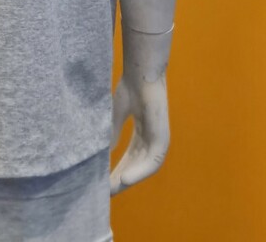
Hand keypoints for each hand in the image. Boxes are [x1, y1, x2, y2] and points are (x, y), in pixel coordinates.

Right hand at [109, 22, 172, 194]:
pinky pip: (152, 161)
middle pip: (136, 166)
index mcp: (141, 133)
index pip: (129, 158)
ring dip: (129, 179)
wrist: (142, 73)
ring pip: (144, 167)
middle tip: (106, 193)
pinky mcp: (162, 138)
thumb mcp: (117, 113)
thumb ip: (113, 132)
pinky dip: (139, 172)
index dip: (116, 170)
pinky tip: (125, 179)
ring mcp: (158, 139)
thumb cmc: (131, 87)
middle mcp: (151, 139)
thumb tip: (107, 151)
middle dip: (121, 179)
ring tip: (113, 189)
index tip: (103, 183)